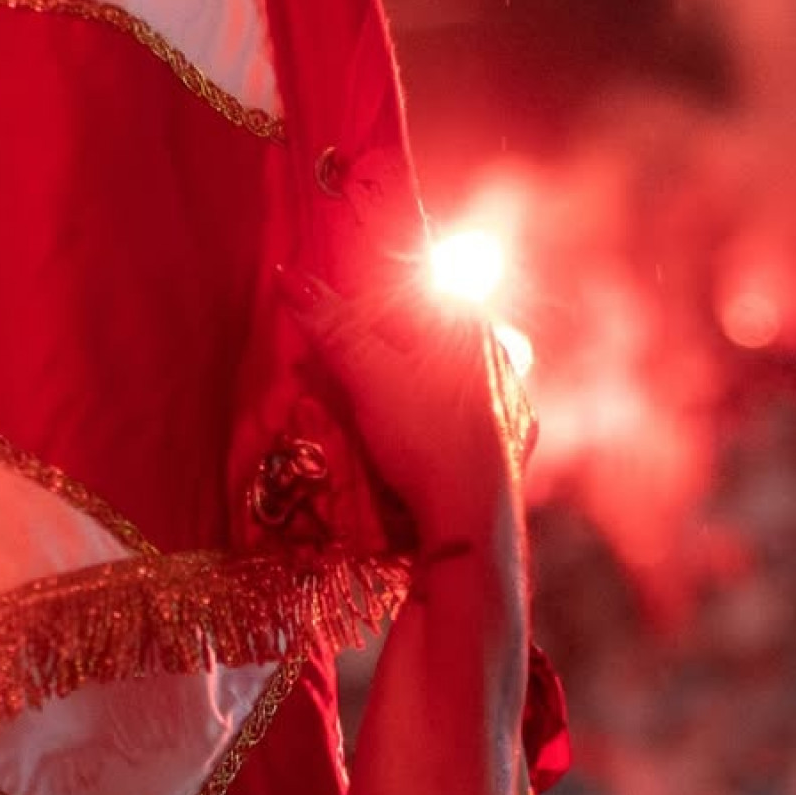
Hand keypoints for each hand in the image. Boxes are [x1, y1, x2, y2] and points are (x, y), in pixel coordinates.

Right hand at [278, 267, 532, 554]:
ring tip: (362, 413)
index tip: (316, 342)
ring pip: (437, 381)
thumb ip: (331, 326)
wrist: (470, 519)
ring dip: (395, 389)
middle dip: (368, 354)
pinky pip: (457, 418)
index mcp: (467, 326)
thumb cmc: (425, 437)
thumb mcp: (369, 377)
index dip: (348, 317)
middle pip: (415, 342)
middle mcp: (496, 356)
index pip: (396, 301)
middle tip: (330, 378)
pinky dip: (426, 421)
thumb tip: (288, 275)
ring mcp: (506, 403)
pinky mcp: (507, 444)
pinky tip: (407, 438)